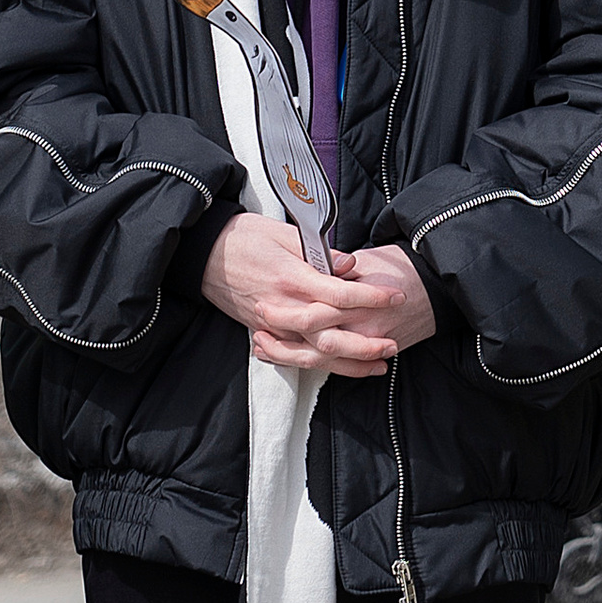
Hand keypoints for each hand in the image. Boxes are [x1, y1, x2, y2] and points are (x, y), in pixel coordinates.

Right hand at [199, 217, 433, 377]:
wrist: (204, 253)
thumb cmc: (246, 237)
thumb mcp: (286, 233)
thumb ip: (322, 252)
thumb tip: (354, 265)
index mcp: (291, 278)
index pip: (340, 295)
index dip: (372, 298)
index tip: (397, 297)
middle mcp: (282, 307)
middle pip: (330, 335)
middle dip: (365, 343)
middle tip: (394, 343)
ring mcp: (271, 325)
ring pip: (314, 355)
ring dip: (349, 364)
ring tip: (379, 364)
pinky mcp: (262, 334)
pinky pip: (295, 358)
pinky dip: (321, 367)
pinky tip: (344, 369)